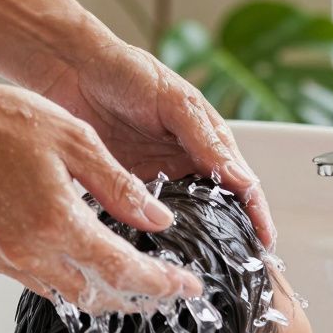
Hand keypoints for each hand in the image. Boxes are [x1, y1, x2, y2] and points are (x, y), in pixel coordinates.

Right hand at [0, 74, 201, 312]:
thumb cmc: (0, 122)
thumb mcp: (76, 141)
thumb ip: (120, 186)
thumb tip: (158, 219)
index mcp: (58, 222)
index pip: (124, 272)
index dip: (162, 284)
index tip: (189, 287)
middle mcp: (30, 252)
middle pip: (99, 294)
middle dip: (140, 297)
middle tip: (170, 290)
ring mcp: (7, 259)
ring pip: (70, 294)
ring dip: (107, 294)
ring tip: (138, 281)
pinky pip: (42, 282)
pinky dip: (73, 281)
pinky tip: (89, 264)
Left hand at [40, 41, 276, 246]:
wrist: (68, 67)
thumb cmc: (125, 71)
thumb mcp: (175, 102)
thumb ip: (207, 140)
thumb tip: (242, 178)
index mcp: (206, 141)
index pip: (241, 183)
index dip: (256, 213)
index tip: (265, 241)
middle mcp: (183, 164)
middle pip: (214, 210)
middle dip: (226, 236)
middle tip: (234, 263)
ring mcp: (152, 179)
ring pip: (178, 221)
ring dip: (185, 241)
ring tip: (194, 266)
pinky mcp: (119, 189)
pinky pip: (137, 219)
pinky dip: (144, 235)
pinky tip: (147, 251)